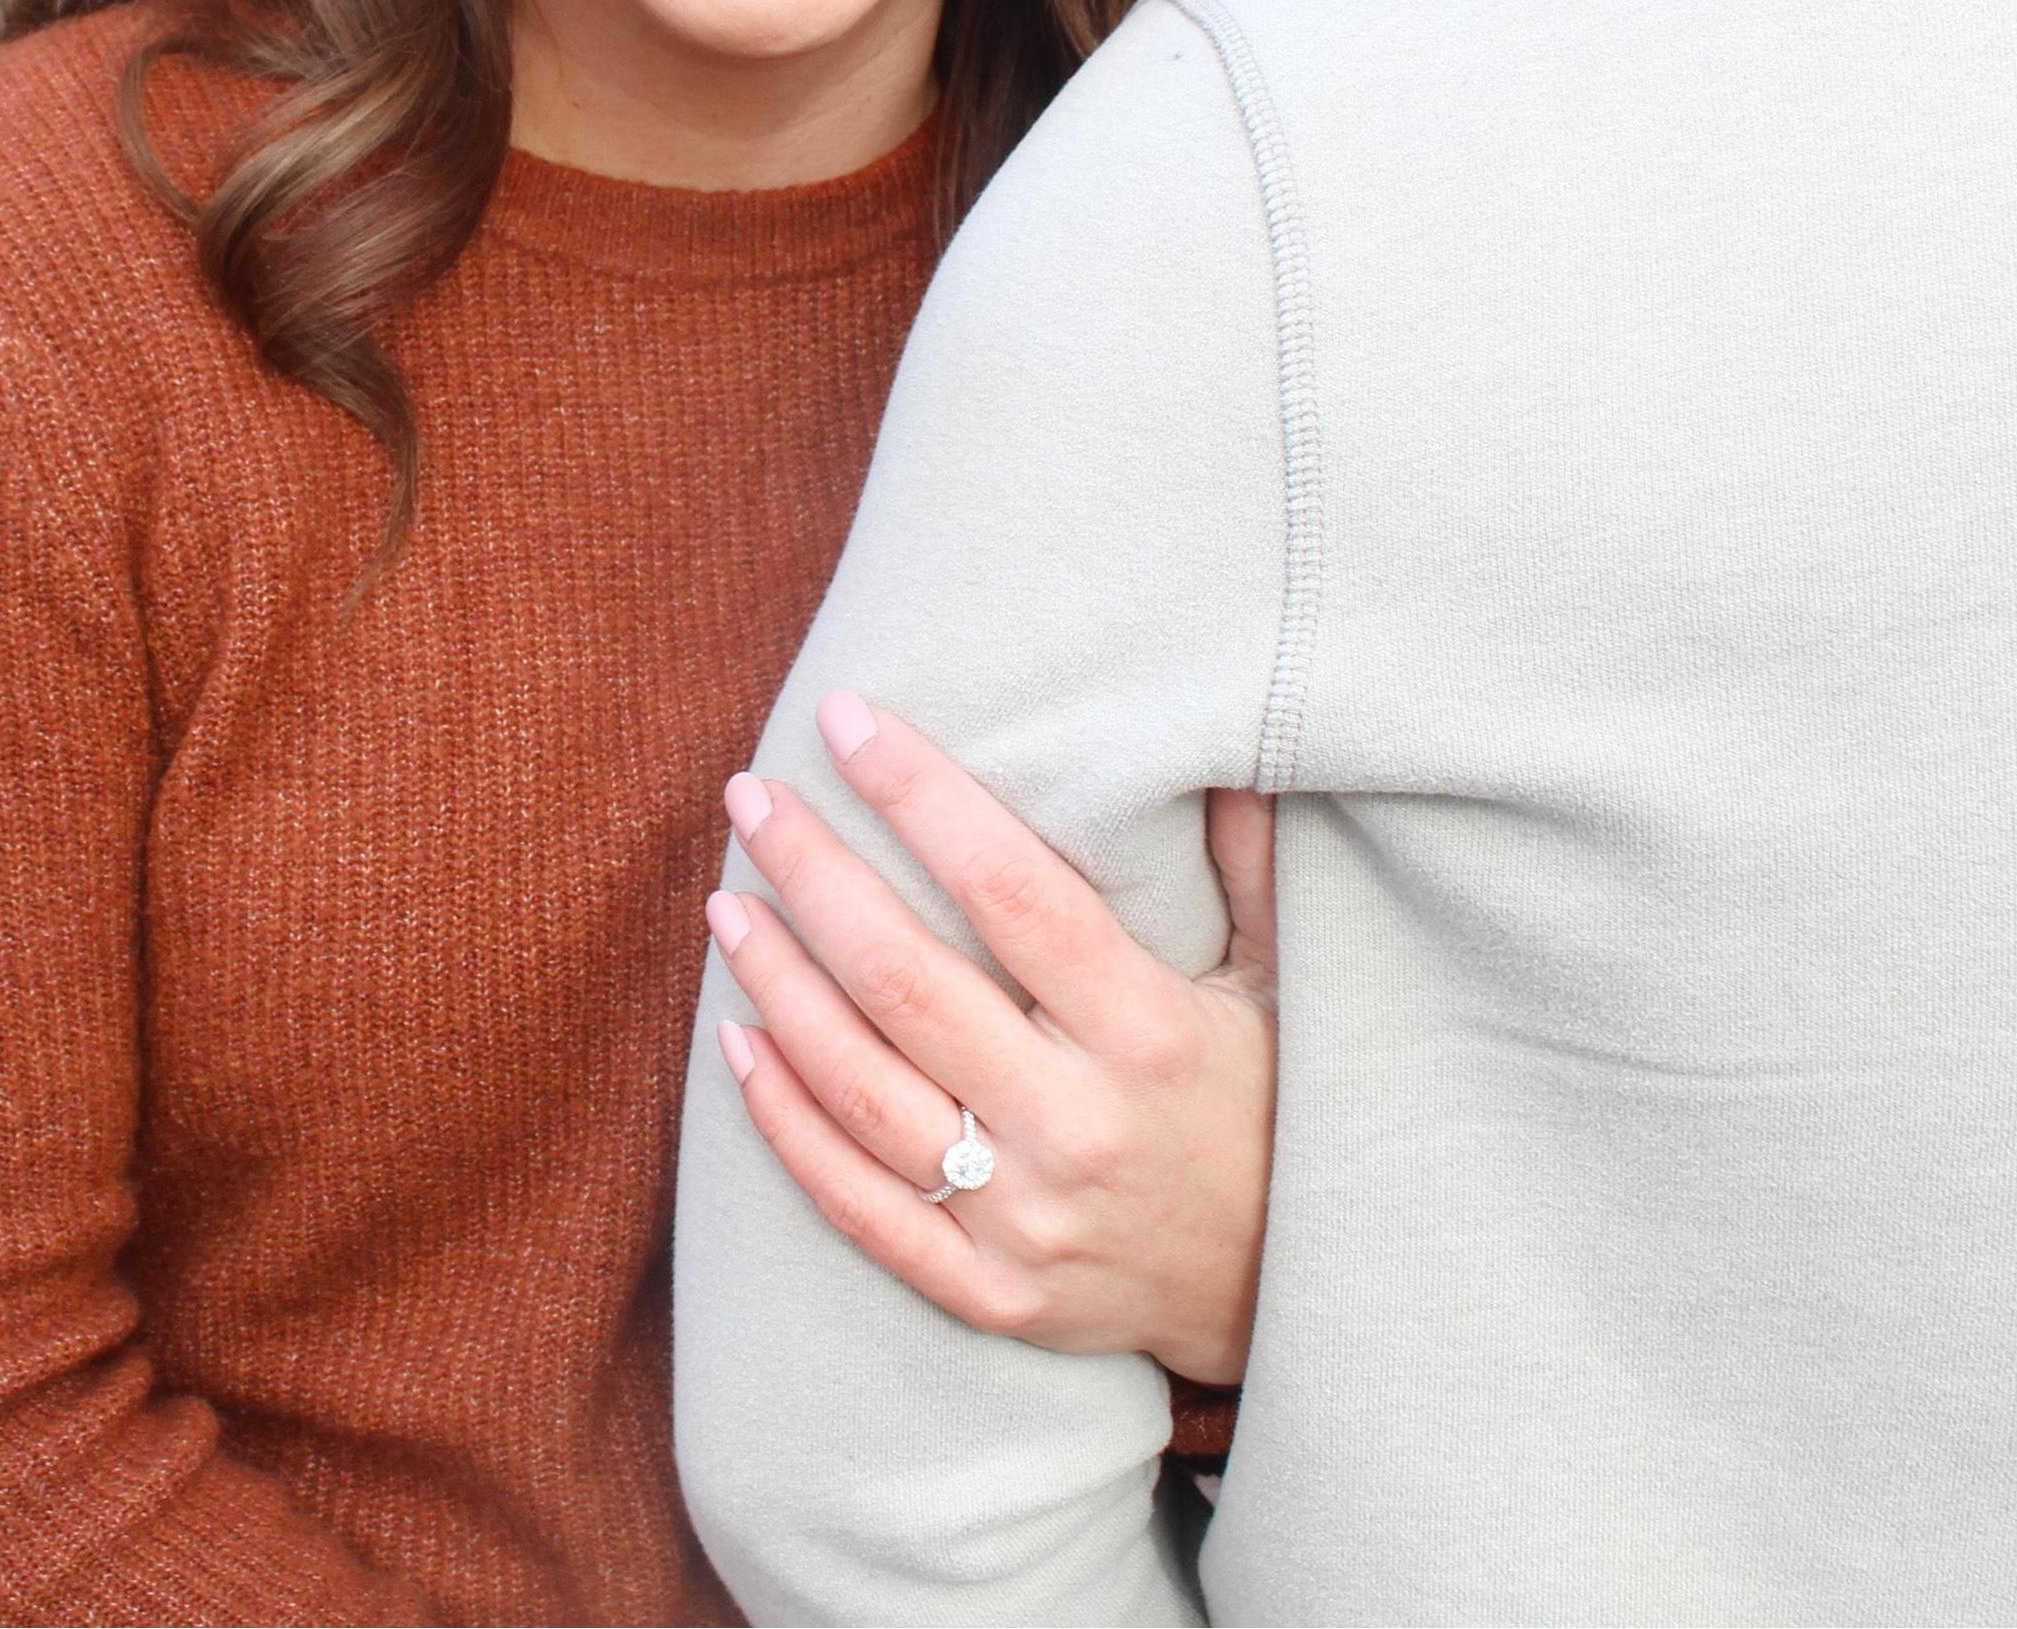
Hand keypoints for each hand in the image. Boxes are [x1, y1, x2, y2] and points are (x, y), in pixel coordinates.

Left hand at [709, 690, 1276, 1387]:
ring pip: (861, 1087)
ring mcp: (1022, 1219)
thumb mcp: (1282, 981)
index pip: (1010, 889)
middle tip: (752, 796)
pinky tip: (738, 1044)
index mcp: (1148, 1029)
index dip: (919, 796)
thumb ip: (1248, 864)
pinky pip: (858, 1203)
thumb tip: (1218, 748)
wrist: (1288, 1296)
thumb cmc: (1275, 1107)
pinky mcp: (988, 1292)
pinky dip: (786, 1123)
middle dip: (815, 874)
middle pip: (905, 980)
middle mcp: (1075, 1123)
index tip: (848, 721)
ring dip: (780, 985)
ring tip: (728, 906)